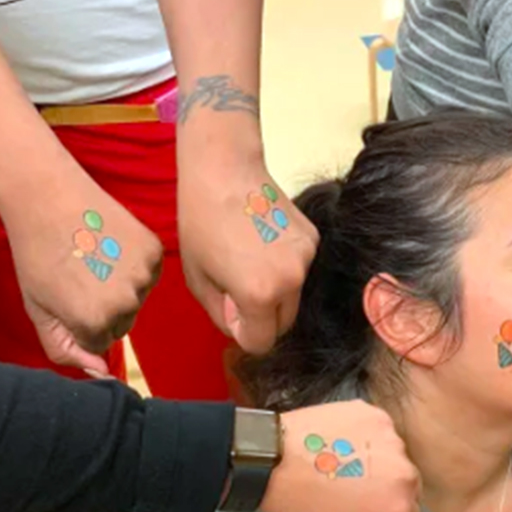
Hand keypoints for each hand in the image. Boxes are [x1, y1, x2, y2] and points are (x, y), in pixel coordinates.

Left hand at [0, 170, 162, 373]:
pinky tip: (109, 246)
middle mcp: (125, 304)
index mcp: (93, 322)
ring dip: (119, 286)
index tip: (66, 296)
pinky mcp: (154, 252)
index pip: (100, 344)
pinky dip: (133, 265)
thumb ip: (66, 349)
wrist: (47, 195)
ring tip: (92, 257)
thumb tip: (100, 373)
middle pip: (122, 324)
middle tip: (78, 274)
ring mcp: (143, 277)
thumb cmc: (35, 253)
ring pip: (136, 299)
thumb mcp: (39, 310)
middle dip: (103, 308)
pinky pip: (148, 276)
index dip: (80, 322)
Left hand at [177, 150, 317, 354]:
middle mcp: (291, 281)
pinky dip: (284, 268)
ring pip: (294, 297)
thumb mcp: (198, 279)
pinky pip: (300, 271)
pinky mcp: (313, 240)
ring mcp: (307, 259)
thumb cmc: (201, 222)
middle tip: (238, 289)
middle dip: (263, 317)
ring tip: (250, 261)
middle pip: (284, 324)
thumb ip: (220, 315)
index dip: (244, 333)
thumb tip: (241, 326)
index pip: (262, 342)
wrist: (224, 169)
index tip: (231, 310)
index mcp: (259, 295)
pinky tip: (264, 243)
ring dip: (276, 293)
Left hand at [262, 401, 421, 511]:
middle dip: (388, 490)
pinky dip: (365, 437)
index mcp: (400, 510)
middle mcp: (406, 474)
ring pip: (394, 456)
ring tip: (346, 464)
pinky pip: (379, 431)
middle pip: (407, 486)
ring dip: (379, 461)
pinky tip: (341, 444)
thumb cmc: (300, 508)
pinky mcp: (377, 416)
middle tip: (356, 489)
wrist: (274, 462)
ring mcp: (393, 440)